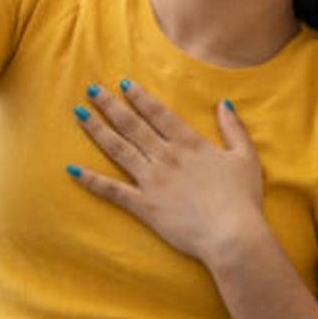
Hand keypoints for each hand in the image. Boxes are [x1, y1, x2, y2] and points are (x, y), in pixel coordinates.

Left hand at [66, 79, 267, 264]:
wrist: (232, 235)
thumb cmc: (242, 199)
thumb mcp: (246, 157)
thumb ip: (234, 128)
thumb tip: (224, 102)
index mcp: (189, 144)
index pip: (158, 113)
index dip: (140, 97)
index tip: (123, 83)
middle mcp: (166, 156)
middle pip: (132, 125)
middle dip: (110, 105)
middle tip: (91, 89)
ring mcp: (152, 180)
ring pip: (118, 149)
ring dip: (97, 130)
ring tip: (79, 113)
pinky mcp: (144, 205)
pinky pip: (112, 190)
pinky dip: (91, 180)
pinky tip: (72, 168)